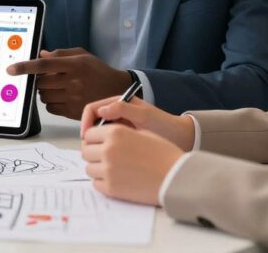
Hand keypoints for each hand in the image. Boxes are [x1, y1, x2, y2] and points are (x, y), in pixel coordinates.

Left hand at [6, 48, 131, 119]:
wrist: (117, 91)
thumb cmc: (98, 71)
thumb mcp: (83, 56)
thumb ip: (61, 54)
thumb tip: (41, 55)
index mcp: (75, 65)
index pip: (44, 65)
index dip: (25, 67)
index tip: (11, 69)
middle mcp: (73, 81)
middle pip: (41, 82)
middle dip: (39, 80)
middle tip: (49, 78)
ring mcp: (73, 98)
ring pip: (44, 96)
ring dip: (44, 91)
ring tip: (57, 87)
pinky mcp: (73, 111)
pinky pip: (50, 107)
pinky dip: (51, 102)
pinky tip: (61, 97)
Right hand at [80, 96, 196, 150]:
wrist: (181, 139)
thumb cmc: (164, 125)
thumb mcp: (145, 115)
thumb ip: (123, 109)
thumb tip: (101, 111)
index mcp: (117, 105)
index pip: (92, 110)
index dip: (85, 122)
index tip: (86, 137)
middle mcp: (115, 116)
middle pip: (92, 125)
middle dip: (89, 137)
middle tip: (91, 151)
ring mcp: (118, 130)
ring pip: (97, 137)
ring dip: (95, 146)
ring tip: (99, 158)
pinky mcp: (122, 143)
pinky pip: (107, 147)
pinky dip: (104, 154)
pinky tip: (109, 162)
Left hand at [82, 124, 184, 204]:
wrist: (176, 178)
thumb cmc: (163, 154)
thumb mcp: (141, 132)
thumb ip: (119, 132)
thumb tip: (102, 135)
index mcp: (115, 133)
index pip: (89, 134)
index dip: (94, 138)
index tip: (99, 143)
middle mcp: (108, 150)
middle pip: (85, 151)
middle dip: (93, 153)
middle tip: (105, 157)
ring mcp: (108, 170)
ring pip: (89, 168)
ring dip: (97, 168)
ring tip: (113, 169)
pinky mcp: (111, 188)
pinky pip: (96, 183)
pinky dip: (103, 181)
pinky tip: (116, 179)